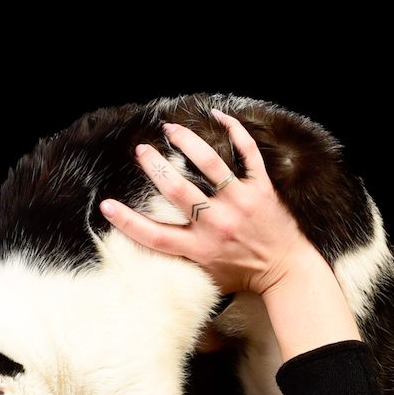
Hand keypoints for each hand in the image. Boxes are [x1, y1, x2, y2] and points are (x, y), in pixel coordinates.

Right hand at [99, 109, 320, 297]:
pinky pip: (247, 153)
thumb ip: (180, 264)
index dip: (127, 221)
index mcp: (199, 248)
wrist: (287, 272)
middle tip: (142, 150)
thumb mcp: (207, 278)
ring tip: (171, 129)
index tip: (106, 206)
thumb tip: (147, 255)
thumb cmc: (244, 275)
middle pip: (177, 190)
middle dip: (155, 166)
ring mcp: (240, 203)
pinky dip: (234, 131)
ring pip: (209, 164)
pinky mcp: (261, 189)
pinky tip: (217, 115)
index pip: (155, 235)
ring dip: (187, 142)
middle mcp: (217, 224)